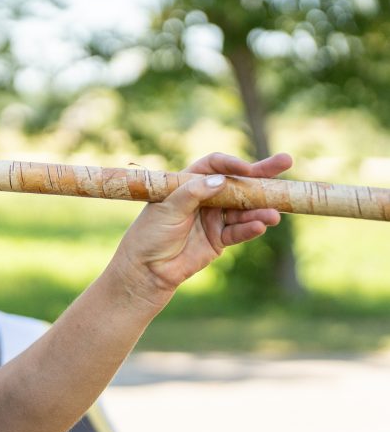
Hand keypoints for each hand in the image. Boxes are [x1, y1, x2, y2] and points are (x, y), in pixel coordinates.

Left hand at [112, 152, 292, 303]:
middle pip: (236, 182)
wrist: (146, 269)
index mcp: (187, 183)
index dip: (231, 164)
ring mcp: (213, 218)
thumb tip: (221, 180)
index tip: (246, 168)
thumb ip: (193, 193)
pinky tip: (261, 226)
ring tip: (274, 213)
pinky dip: (250, 229)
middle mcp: (204, 198)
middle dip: (261, 174)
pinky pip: (239, 231)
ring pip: (242, 209)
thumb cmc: (150, 234)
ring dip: (259, 209)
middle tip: (285, 161)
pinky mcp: (219, 239)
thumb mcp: (167, 209)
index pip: (213, 166)